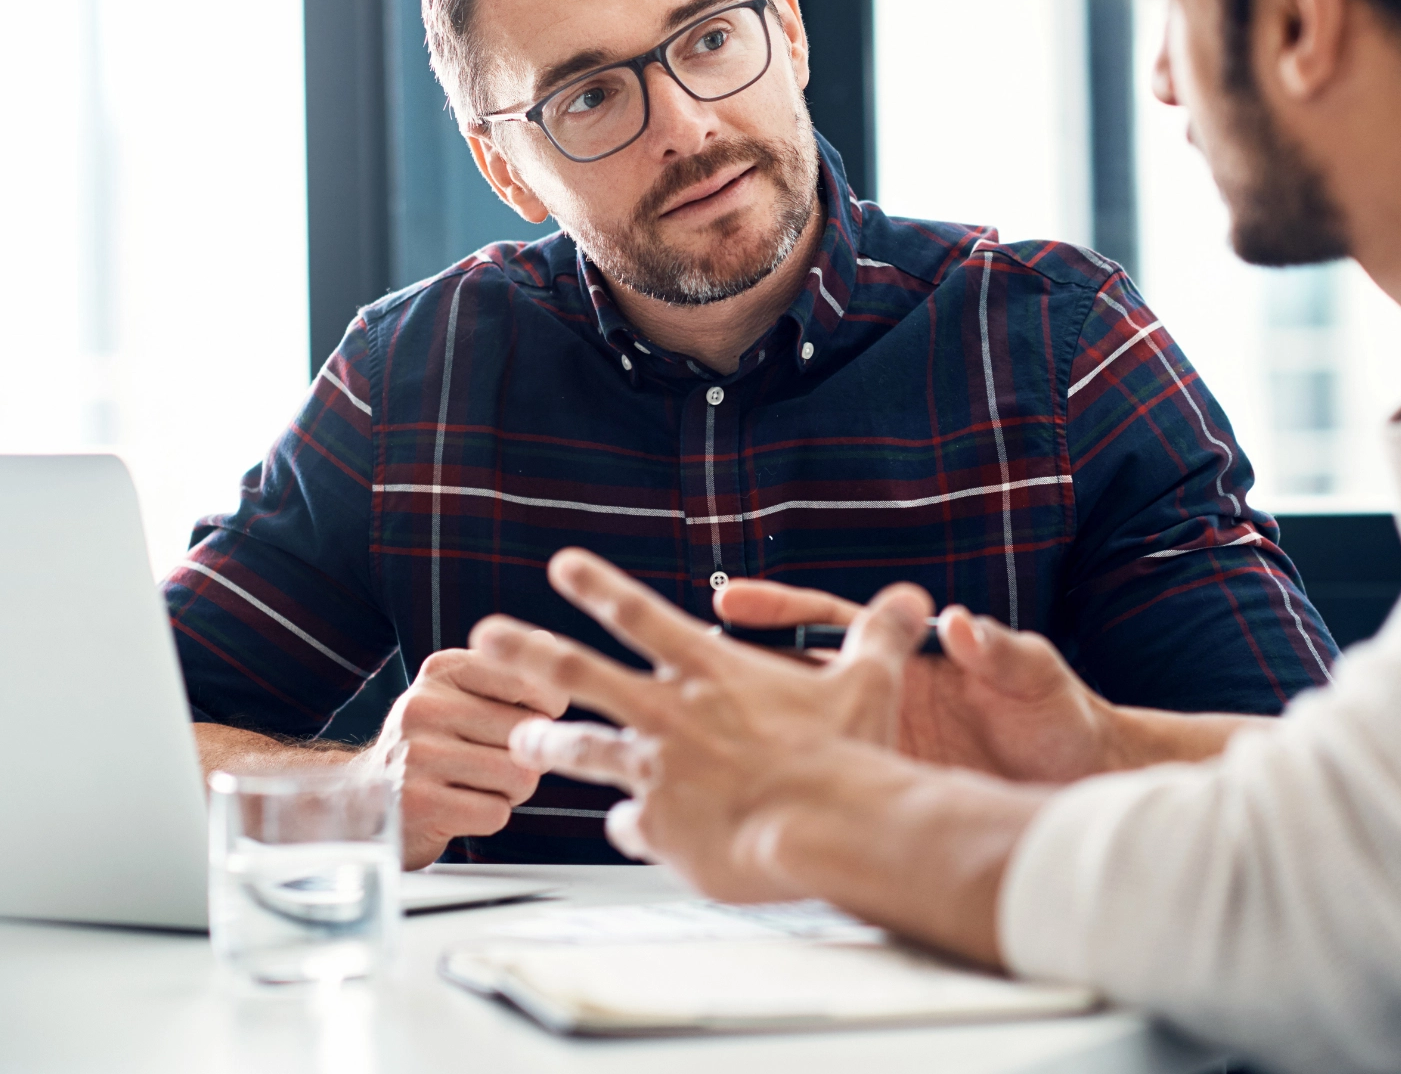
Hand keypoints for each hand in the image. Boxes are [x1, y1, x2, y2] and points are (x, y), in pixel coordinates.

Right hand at [356, 648, 571, 868]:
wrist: (370, 798)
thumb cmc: (437, 743)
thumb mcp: (463, 694)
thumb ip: (509, 671)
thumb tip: (545, 642)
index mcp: (442, 669)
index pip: (532, 681)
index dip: (547, 710)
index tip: (527, 719)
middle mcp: (423, 705)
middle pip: (529, 733)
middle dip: (527, 756)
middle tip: (494, 761)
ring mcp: (416, 755)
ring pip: (520, 775)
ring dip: (512, 790)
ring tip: (479, 785)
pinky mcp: (418, 805)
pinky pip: (497, 813)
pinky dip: (490, 816)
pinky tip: (461, 809)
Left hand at [470, 548, 935, 900]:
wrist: (827, 825)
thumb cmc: (846, 755)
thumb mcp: (869, 681)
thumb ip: (880, 636)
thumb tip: (915, 599)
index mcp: (711, 672)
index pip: (641, 615)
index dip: (599, 586)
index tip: (563, 566)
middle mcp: (671, 714)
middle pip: (579, 673)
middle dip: (526, 651)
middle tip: (486, 636)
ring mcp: (658, 772)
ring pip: (583, 751)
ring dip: (547, 745)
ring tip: (520, 743)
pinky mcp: (660, 828)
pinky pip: (630, 827)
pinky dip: (628, 828)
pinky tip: (626, 834)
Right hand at [715, 579, 1124, 781]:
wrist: (1082, 780)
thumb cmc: (1061, 717)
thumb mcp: (1034, 676)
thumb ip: (1001, 649)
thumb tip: (963, 624)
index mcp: (910, 658)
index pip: (830, 623)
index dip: (778, 610)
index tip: (729, 600)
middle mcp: (883, 699)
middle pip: (791, 679)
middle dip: (732, 673)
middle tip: (675, 666)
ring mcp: (879, 747)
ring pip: (796, 739)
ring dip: (744, 739)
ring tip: (679, 744)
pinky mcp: (888, 793)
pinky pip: (826, 794)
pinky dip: (782, 801)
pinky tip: (736, 812)